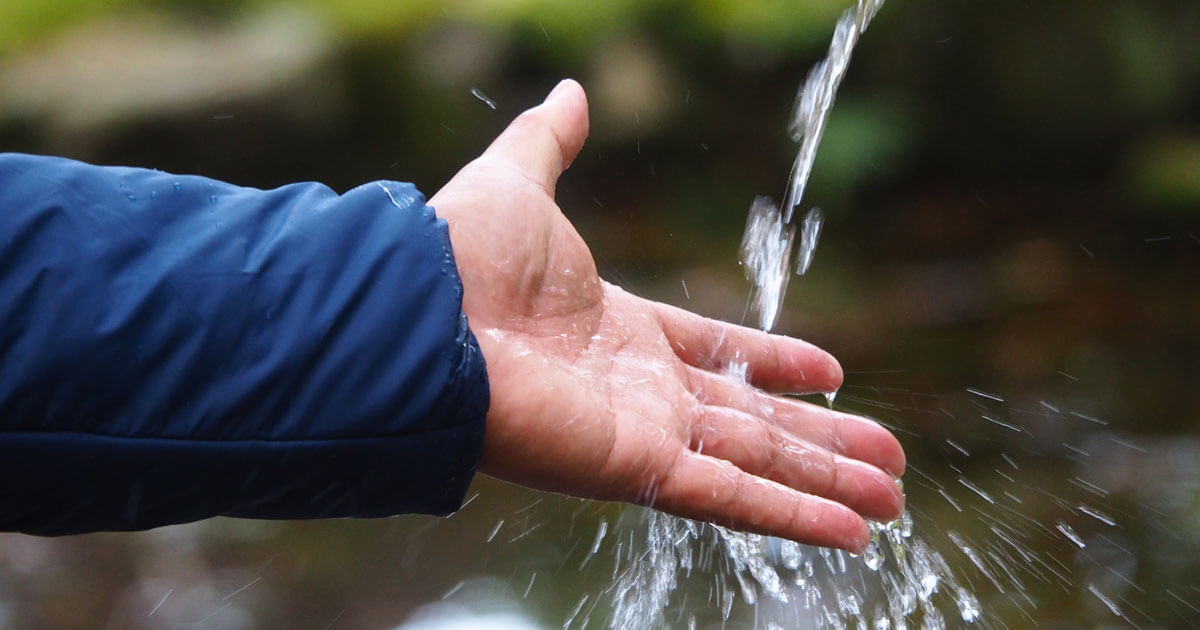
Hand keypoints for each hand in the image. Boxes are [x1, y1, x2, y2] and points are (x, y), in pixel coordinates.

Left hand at [430, 80, 904, 552]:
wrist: (423, 309)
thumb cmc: (463, 251)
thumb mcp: (521, 179)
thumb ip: (554, 142)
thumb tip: (572, 92)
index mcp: (622, 332)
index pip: (719, 355)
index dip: (776, 365)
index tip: (832, 371)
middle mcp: (640, 391)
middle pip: (754, 423)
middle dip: (822, 442)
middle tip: (888, 459)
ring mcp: (642, 434)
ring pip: (757, 464)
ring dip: (828, 483)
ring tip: (894, 502)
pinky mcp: (638, 467)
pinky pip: (730, 496)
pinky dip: (792, 515)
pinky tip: (853, 529)